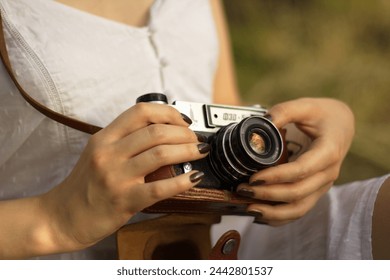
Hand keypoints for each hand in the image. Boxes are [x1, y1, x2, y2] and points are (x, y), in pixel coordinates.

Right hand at [40, 103, 208, 251]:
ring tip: (200, 152)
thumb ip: (125, 141)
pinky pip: (160, 188)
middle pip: (156, 132)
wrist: (63, 216)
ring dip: (188, 151)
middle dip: (184, 133)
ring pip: (161, 154)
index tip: (183, 120)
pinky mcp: (124, 200)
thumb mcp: (99, 154)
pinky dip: (182, 181)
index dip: (168, 112)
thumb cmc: (86, 185)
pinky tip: (194, 178)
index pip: (141, 112)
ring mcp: (116, 177)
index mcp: (104, 138)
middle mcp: (108, 153)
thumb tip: (164, 132)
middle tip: (195, 140)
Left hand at [236, 98, 354, 225]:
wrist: (341, 125)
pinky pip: (298, 210)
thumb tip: (262, 122)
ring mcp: (322, 185)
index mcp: (328, 151)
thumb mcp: (306, 106)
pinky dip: (279, 217)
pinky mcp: (314, 191)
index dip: (276, 176)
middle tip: (242, 190)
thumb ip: (284, 111)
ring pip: (299, 208)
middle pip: (298, 193)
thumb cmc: (323, 114)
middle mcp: (328, 173)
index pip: (301, 170)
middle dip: (268, 195)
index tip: (254, 177)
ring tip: (248, 208)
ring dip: (272, 212)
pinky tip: (259, 215)